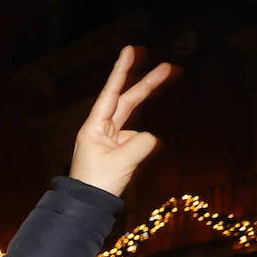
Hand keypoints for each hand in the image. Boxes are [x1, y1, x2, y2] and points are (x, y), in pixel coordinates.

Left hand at [69, 45, 174, 196]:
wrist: (87, 206)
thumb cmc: (97, 183)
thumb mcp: (123, 162)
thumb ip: (142, 143)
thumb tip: (150, 138)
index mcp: (94, 127)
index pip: (111, 93)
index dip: (122, 71)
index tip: (130, 50)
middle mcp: (101, 129)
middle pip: (127, 101)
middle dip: (147, 84)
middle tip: (169, 66)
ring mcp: (111, 140)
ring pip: (134, 124)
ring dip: (142, 137)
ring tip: (125, 154)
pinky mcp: (119, 150)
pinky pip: (138, 145)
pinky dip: (141, 151)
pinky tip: (126, 168)